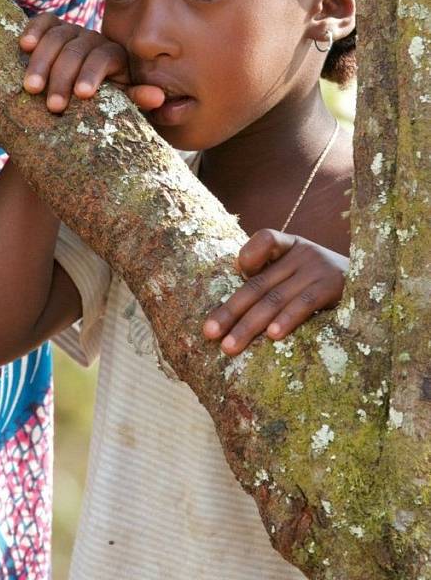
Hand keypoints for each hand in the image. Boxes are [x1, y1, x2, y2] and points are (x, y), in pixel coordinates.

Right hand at [20, 14, 164, 112]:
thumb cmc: (105, 103)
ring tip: (31, 88)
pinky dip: (33, 30)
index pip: (104, 57)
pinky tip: (23, 46)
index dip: (92, 73)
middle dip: (63, 77)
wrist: (84, 96)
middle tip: (54, 105)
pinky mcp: (52, 29)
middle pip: (77, 50)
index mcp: (115, 56)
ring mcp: (72, 32)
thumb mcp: (123, 102)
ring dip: (42, 62)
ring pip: (57, 37)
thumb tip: (158, 96)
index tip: (82, 94)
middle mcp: (94, 40)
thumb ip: (137, 98)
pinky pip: (44, 22)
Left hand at [203, 229, 346, 355]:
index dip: (248, 255)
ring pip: (274, 299)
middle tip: (209, 333)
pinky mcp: (333, 288)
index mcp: (290, 246)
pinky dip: (286, 320)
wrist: (376, 286)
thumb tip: (234, 308)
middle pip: (258, 283)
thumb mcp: (297, 274)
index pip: (265, 238)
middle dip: (230, 310)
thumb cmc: (322, 285)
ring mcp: (318, 269)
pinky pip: (304, 305)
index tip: (236, 273)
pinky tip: (272, 336)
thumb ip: (270, 280)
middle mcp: (303, 253)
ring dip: (249, 325)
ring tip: (230, 346)